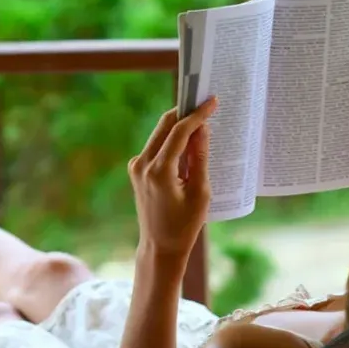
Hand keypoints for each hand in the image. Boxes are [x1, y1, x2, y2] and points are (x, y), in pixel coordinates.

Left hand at [128, 98, 217, 258]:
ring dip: (179, 126)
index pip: (179, 131)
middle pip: (165, 125)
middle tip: (204, 103)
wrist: (160, 246)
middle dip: (185, 113)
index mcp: (159, 171)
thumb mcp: (200, 192)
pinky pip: (156, 146)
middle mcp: (142, 164)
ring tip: (201, 121)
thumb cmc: (185, 224)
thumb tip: (202, 128)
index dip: (197, 114)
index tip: (212, 101)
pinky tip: (189, 142)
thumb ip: (200, 157)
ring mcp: (136, 166)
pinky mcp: (136, 169)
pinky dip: (172, 140)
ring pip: (160, 134)